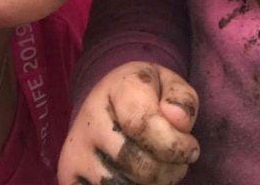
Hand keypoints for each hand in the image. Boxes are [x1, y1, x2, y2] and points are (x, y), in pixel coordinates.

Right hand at [57, 61, 199, 184]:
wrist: (107, 101)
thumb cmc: (148, 96)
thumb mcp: (170, 84)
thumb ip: (183, 99)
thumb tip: (179, 121)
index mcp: (117, 88)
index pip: (143, 125)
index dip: (174, 145)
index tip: (191, 149)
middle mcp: (89, 119)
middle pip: (138, 165)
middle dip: (169, 171)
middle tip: (177, 164)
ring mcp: (75, 150)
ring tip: (158, 171)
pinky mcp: (68, 176)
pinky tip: (136, 180)